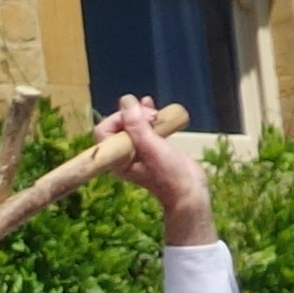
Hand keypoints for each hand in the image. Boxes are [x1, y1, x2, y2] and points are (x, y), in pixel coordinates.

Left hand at [107, 93, 212, 237]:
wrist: (190, 192)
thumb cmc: (169, 175)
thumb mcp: (152, 147)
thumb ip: (137, 125)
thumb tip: (126, 100)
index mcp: (117, 159)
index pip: (103, 132)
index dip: (116, 118)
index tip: (136, 115)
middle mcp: (124, 155)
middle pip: (118, 125)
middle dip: (132, 115)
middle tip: (151, 115)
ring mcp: (138, 151)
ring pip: (133, 125)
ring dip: (141, 114)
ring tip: (156, 113)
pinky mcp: (152, 147)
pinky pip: (145, 128)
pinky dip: (148, 116)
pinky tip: (152, 105)